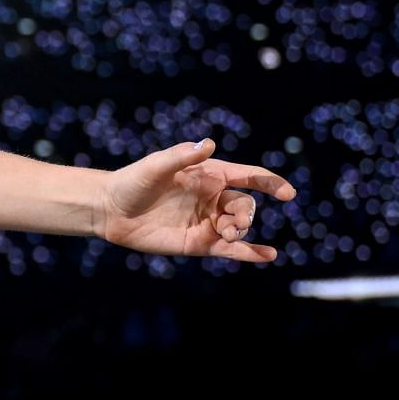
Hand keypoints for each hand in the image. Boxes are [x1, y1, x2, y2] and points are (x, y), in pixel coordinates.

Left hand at [98, 138, 295, 261]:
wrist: (110, 210)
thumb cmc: (132, 181)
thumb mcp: (155, 167)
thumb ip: (182, 157)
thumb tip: (209, 144)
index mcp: (209, 175)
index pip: (249, 176)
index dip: (271, 183)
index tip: (288, 193)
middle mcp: (212, 198)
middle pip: (245, 205)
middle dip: (246, 215)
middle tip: (231, 225)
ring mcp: (207, 221)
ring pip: (238, 227)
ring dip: (241, 232)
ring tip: (227, 234)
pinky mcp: (198, 243)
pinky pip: (229, 250)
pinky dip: (250, 253)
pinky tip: (268, 255)